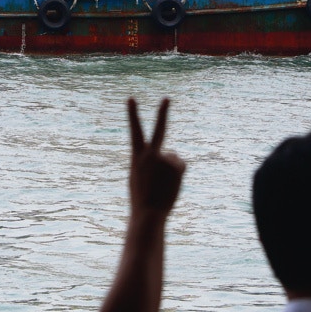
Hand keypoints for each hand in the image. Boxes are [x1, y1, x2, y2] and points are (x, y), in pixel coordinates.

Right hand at [127, 98, 184, 213]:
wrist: (148, 213)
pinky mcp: (176, 165)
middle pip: (159, 129)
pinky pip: (179, 166)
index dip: (132, 113)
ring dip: (169, 171)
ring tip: (161, 185)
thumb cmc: (142, 199)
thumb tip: (173, 155)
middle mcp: (150, 153)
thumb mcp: (140, 177)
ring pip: (172, 159)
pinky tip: (170, 185)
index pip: (134, 130)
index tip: (131, 98)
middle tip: (167, 98)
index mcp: (137, 156)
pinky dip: (177, 175)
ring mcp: (164, 158)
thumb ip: (152, 163)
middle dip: (162, 112)